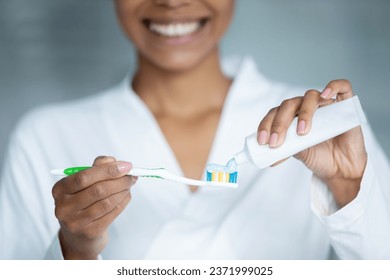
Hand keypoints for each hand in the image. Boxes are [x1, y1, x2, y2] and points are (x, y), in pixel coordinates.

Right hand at [51, 156, 136, 258]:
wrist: (79, 232)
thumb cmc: (84, 198)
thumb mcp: (85, 181)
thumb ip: (99, 166)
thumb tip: (116, 162)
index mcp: (60, 189)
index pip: (84, 177)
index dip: (108, 170)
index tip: (126, 166)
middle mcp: (64, 207)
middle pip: (98, 190)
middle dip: (120, 181)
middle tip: (133, 176)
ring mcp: (76, 222)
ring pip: (107, 202)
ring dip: (123, 191)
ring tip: (129, 184)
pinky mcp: (90, 232)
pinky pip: (112, 213)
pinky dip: (123, 202)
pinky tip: (125, 195)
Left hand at [257, 80, 366, 206]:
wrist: (341, 167)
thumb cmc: (318, 156)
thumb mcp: (296, 153)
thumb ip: (283, 148)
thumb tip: (264, 155)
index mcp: (290, 117)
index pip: (274, 114)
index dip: (266, 125)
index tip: (262, 141)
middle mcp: (305, 108)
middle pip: (288, 105)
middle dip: (279, 123)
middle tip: (276, 142)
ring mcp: (325, 105)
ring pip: (310, 96)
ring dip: (304, 113)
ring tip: (302, 132)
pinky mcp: (345, 104)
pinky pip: (342, 87)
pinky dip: (333, 87)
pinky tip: (325, 96)